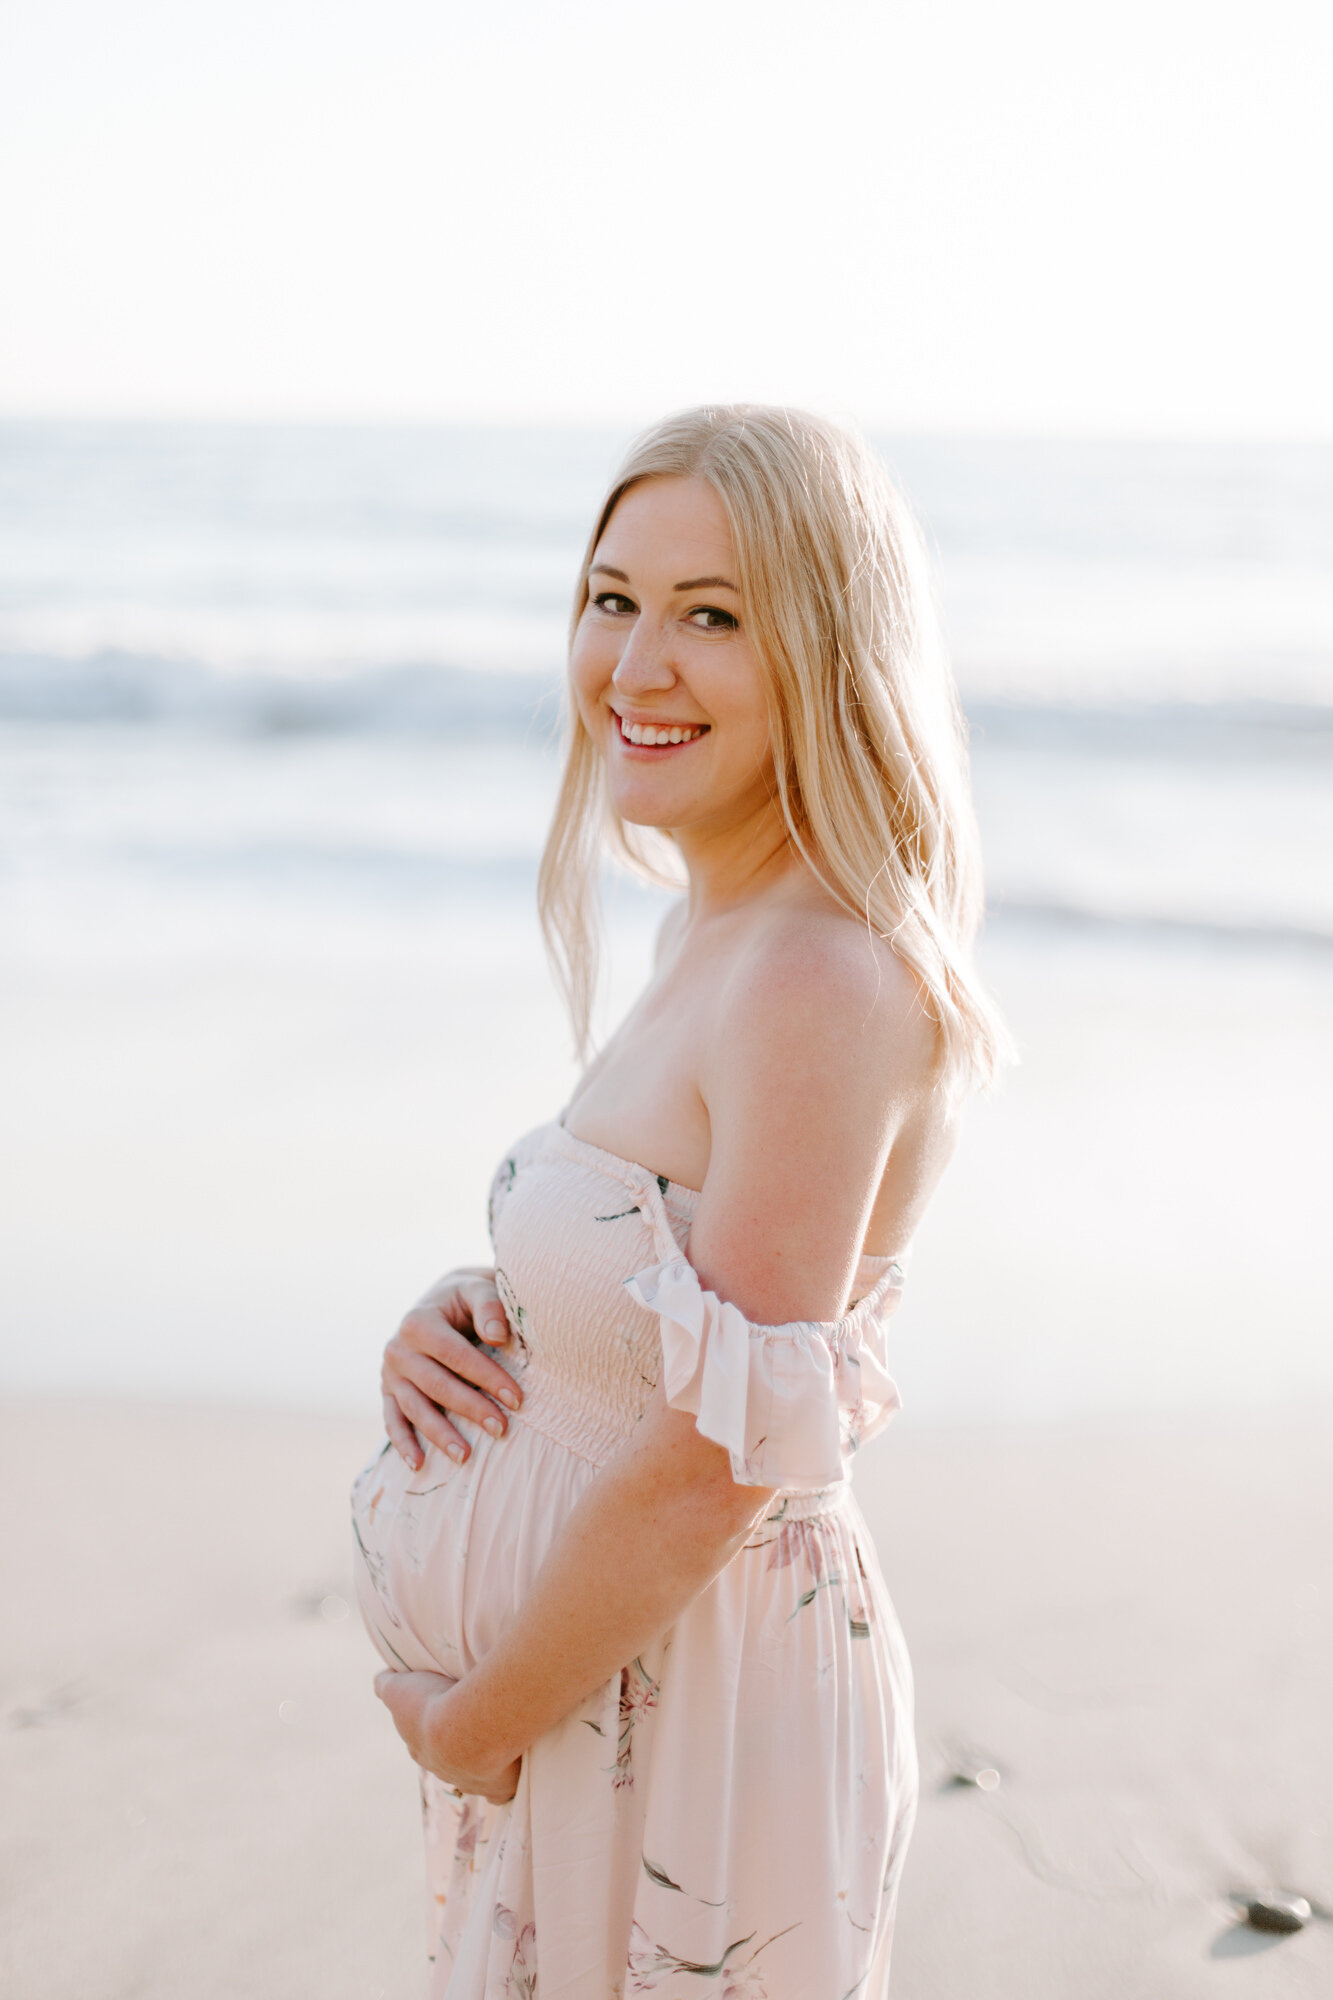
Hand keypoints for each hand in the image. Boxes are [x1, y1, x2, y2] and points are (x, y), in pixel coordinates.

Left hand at [374, 1669, 521, 1804]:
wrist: (469, 1728)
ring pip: (472, 1778)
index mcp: (421, 1749)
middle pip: (445, 1762)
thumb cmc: (435, 1703)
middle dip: (453, 1749)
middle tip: (468, 1728)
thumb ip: (387, 1686)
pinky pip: (500, 1793)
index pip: (419, 1744)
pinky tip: (511, 1778)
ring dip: (481, 1764)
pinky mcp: (498, 1788)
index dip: (426, 1731)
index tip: (438, 1717)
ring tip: (493, 1746)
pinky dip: (503, 1788)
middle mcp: (443, 1769)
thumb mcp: (400, 1689)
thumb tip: (378, 1681)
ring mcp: (471, 1782)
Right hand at [382, 1267, 521, 1470]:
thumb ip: (490, 1306)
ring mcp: (390, 1372)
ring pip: (414, 1408)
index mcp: (419, 1321)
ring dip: (439, 1434)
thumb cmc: (468, 1298)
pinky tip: (418, 1464)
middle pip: (436, 1385)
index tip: (517, 1399)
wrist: (442, 1299)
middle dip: (470, 1409)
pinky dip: (402, 1443)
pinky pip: (392, 1419)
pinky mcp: (387, 1390)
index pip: (456, 1355)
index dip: (486, 1377)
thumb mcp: (478, 1289)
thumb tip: (497, 1335)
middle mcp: (398, 1347)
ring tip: (466, 1457)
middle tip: (502, 1429)